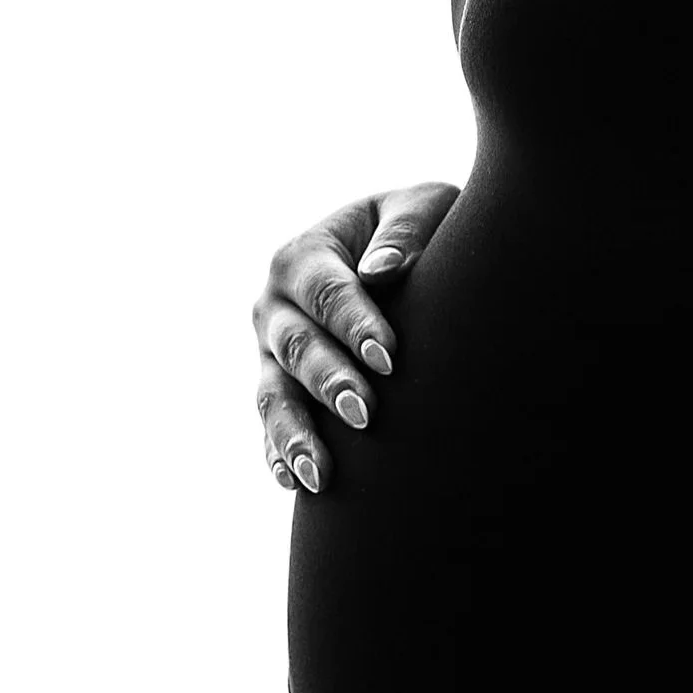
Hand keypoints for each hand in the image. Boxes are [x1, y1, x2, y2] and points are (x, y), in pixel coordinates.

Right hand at [252, 181, 459, 493]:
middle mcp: (277, 304)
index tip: (389, 358)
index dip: (355, 324)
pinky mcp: (278, 389)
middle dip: (329, 382)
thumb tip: (381, 272)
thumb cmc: (422, 226)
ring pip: (274, 395)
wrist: (409, 255)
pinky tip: (295, 484)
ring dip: (295, 433)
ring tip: (320, 473)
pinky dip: (278, 454)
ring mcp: (270, 352)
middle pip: (296, 346)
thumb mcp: (422, 207)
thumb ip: (405, 232)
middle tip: (366, 414)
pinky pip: (270, 427)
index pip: (326, 291)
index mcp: (305, 253)